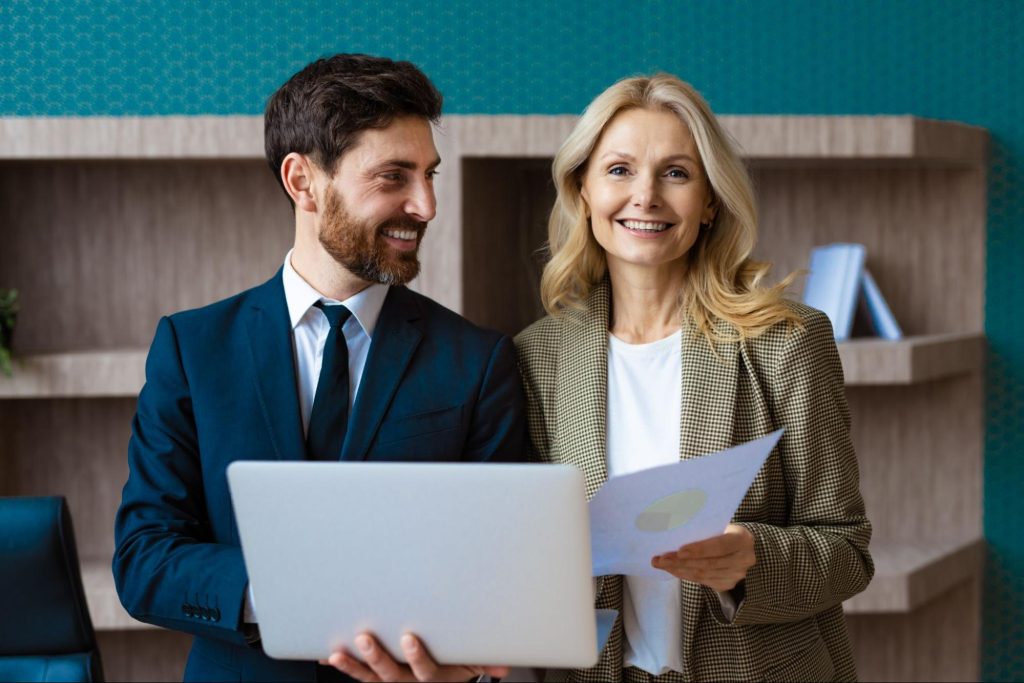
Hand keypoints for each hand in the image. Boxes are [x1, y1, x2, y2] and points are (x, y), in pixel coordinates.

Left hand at [324, 632, 509, 681]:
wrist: (441, 681)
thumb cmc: (455, 664)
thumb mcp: (472, 663)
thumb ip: (485, 661)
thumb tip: (504, 666)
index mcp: (433, 678)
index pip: (424, 669)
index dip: (416, 657)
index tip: (409, 638)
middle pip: (391, 674)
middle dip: (377, 657)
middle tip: (366, 639)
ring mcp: (390, 682)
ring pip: (370, 677)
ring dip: (354, 665)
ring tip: (339, 652)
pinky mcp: (376, 680)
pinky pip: (358, 675)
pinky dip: (343, 666)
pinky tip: (330, 657)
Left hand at [651, 523, 755, 591]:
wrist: (737, 543)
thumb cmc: (721, 528)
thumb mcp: (717, 523)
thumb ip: (702, 528)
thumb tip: (673, 529)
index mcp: (742, 539)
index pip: (720, 546)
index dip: (700, 550)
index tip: (679, 551)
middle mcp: (744, 559)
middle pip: (709, 563)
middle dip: (682, 562)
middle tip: (661, 559)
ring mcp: (736, 574)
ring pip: (703, 574)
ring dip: (679, 570)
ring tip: (661, 564)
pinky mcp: (727, 584)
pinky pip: (702, 581)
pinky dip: (685, 575)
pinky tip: (672, 569)